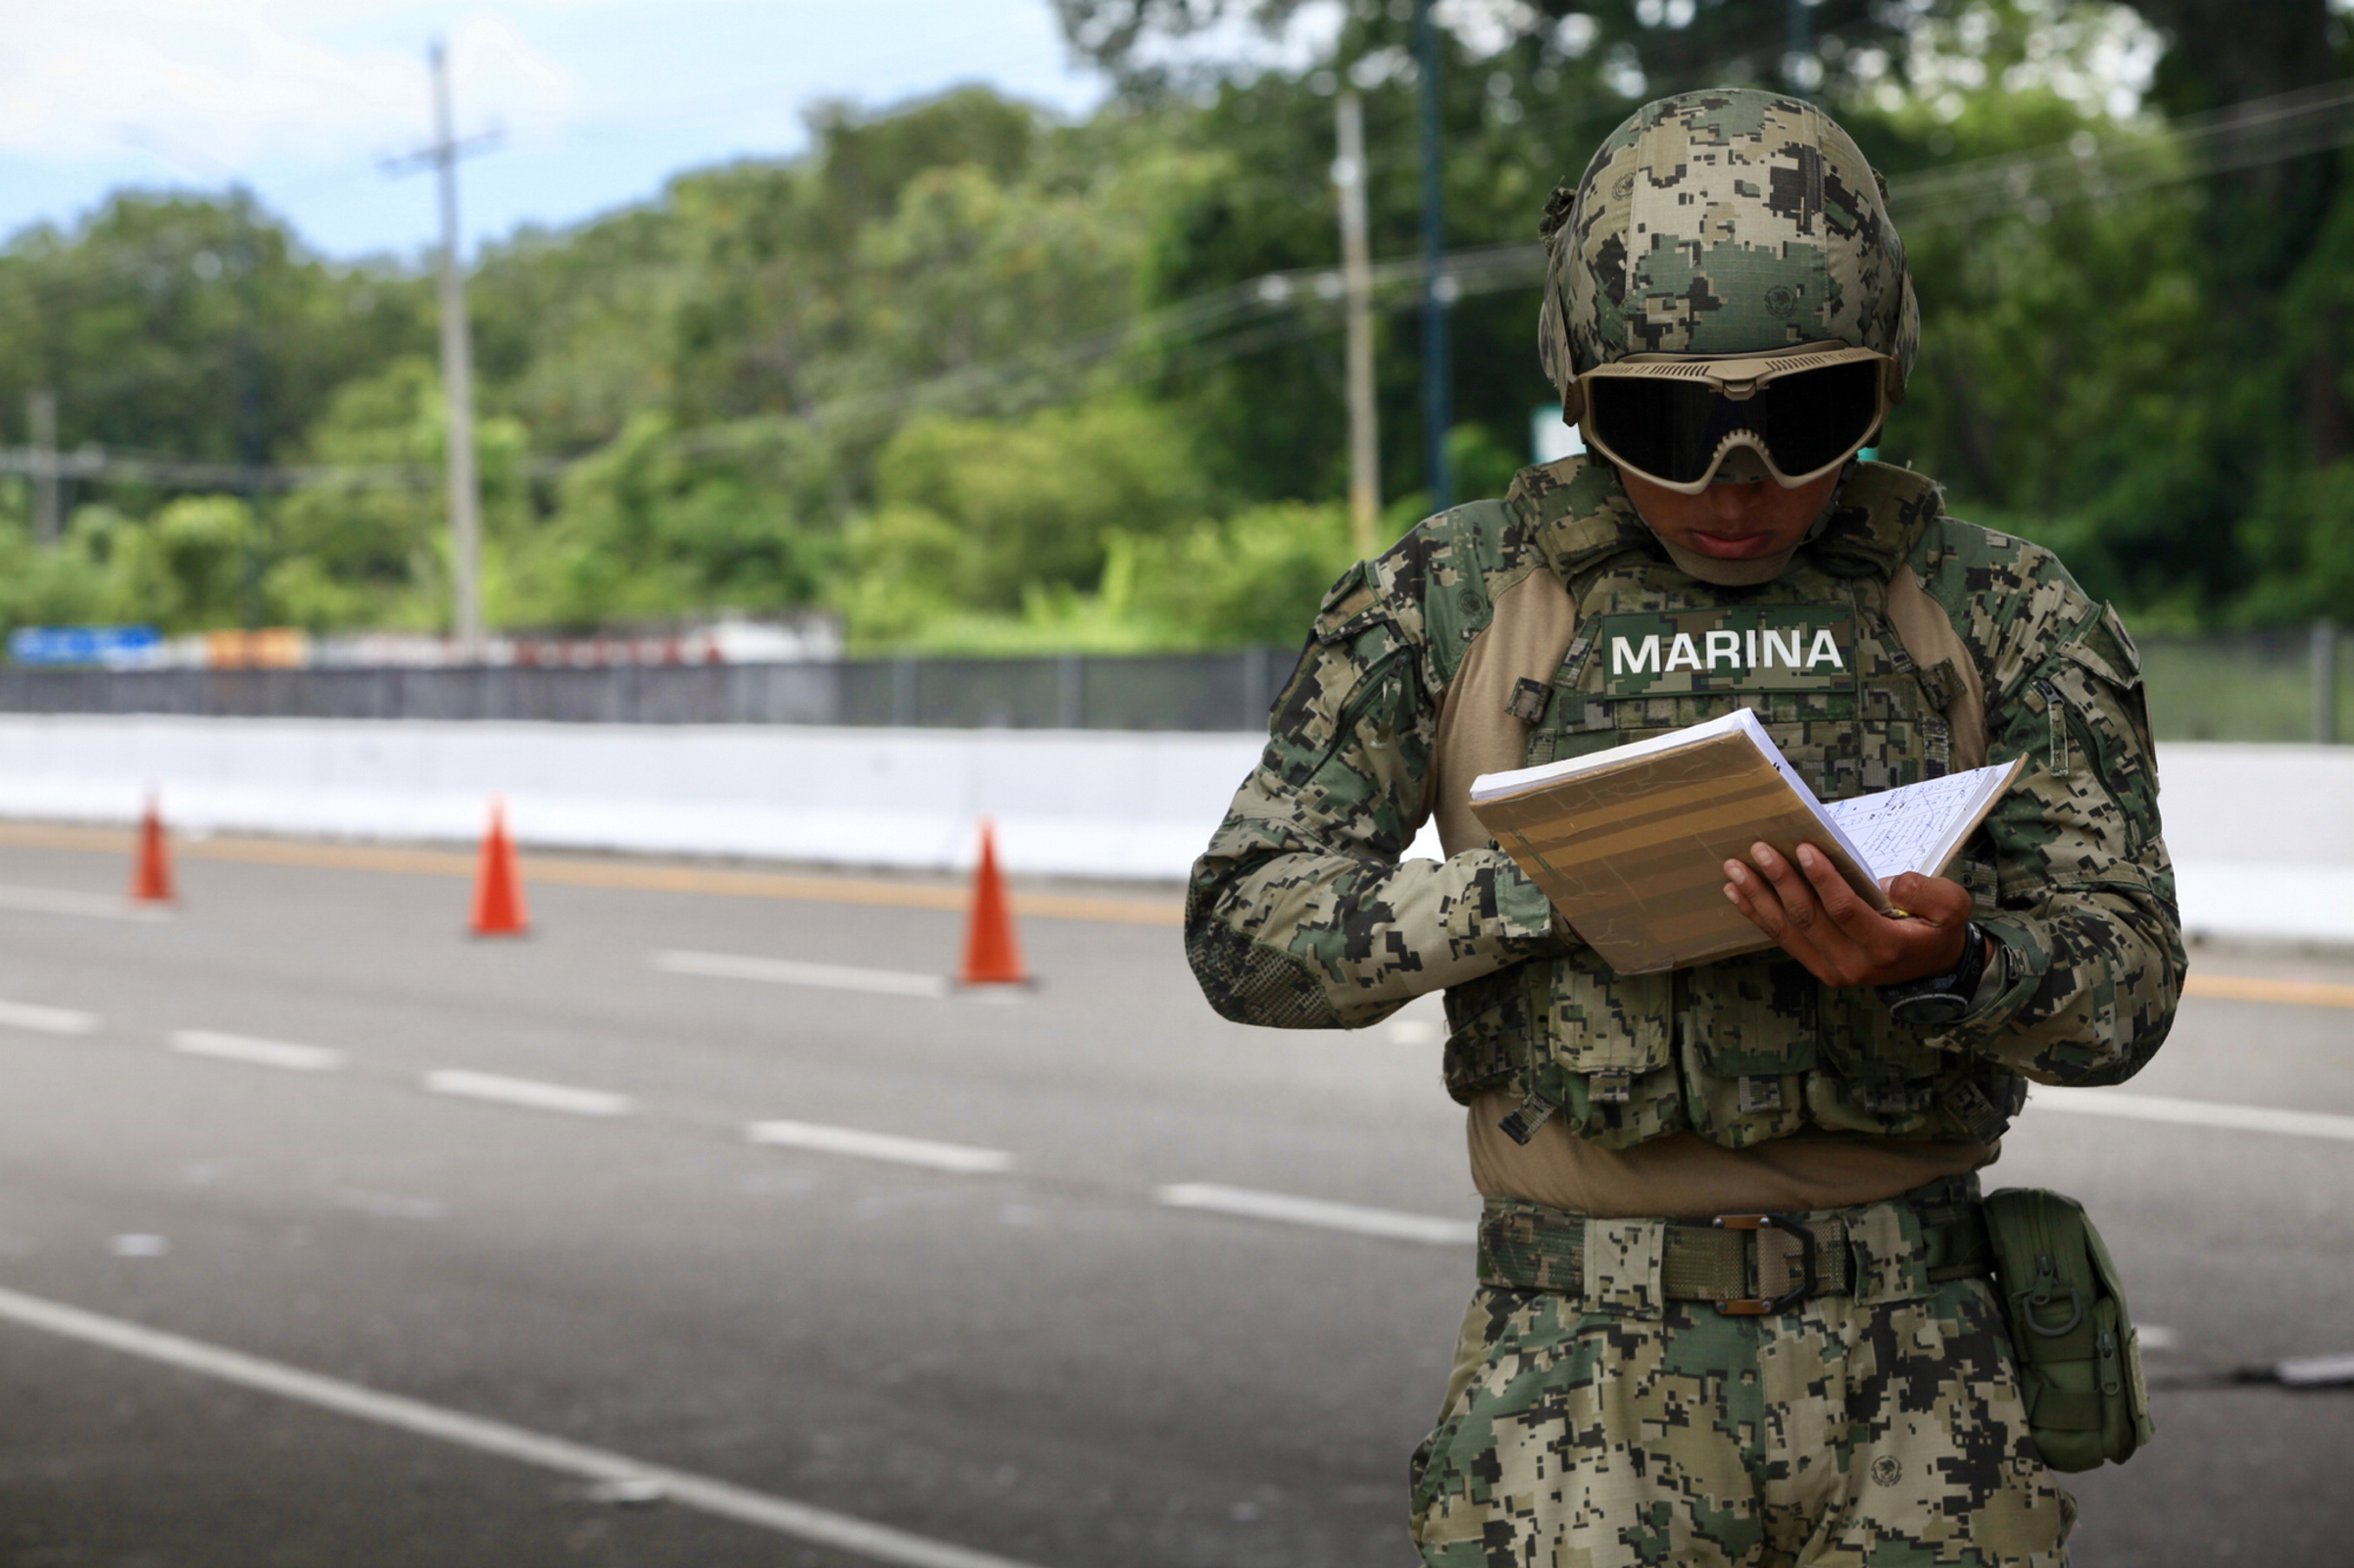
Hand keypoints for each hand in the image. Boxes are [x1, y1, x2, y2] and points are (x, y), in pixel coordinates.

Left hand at [1722, 841, 1972, 988]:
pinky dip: (1758, 913)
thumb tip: (1888, 883)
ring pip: (1787, 930)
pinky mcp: (1817, 965)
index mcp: (1885, 946)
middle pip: (1808, 919)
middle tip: (1760, 850)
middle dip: (1781, 881)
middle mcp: (1852, 963)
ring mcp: (1831, 969)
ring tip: (1736, 868)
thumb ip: (1926, 893)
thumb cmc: (1937, 929)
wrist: (1930, 967)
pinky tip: (1737, 892)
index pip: (1845, 910)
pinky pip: (1782, 939)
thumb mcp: (1951, 907)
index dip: (1822, 880)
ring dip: (1759, 896)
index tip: (1804, 848)